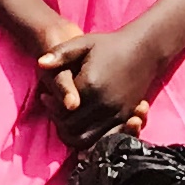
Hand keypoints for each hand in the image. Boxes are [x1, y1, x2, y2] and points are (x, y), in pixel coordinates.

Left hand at [40, 21, 168, 134]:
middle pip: (72, 128)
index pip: (62, 110)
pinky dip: (92, 140)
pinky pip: (106, 140)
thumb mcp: (83, 43)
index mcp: (91, 86)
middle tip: (54, 109)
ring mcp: (118, 114)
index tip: (45, 96)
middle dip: (59, 121)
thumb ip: (60, 54)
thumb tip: (40, 63)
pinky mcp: (127, 119)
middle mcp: (105, 104)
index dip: (50, 107)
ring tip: (67, 118)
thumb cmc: (109, 45)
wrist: (143, 50)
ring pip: (87, 139)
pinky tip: (83, 126)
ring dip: (73, 133)